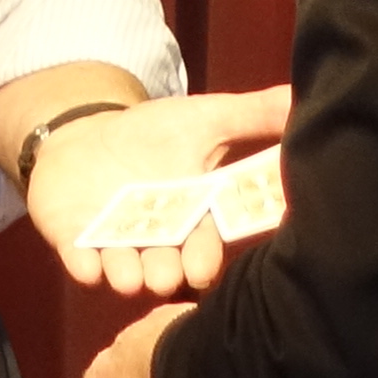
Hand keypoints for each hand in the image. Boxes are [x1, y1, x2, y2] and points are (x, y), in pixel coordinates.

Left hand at [17, 84, 292, 297]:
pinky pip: (78, 256)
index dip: (203, 256)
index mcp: (192, 217)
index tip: (204, 269)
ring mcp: (114, 241)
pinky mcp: (74, 237)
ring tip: (130, 279)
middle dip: (166, 272)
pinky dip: (83, 262)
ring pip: (124, 267)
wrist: (88, 135)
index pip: (204, 242)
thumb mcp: (205, 118)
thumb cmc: (155, 134)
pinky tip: (86, 267)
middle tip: (167, 277)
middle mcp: (157, 239)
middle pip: (165, 263)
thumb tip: (303, 98)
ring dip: (126, 274)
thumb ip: (253, 116)